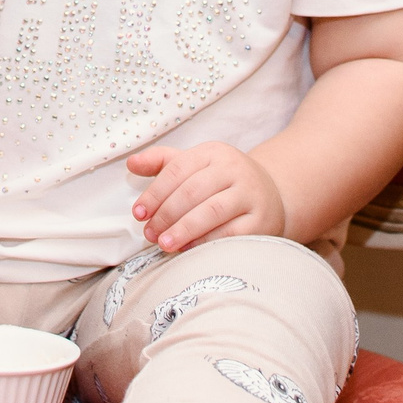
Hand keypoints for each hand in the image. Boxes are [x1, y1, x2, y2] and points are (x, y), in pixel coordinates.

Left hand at [126, 141, 286, 251]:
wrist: (270, 195)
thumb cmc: (222, 181)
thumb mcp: (195, 165)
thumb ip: (162, 163)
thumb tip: (131, 163)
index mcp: (214, 152)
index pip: (178, 169)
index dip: (155, 193)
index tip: (138, 213)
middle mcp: (234, 169)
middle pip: (192, 191)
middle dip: (166, 214)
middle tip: (149, 234)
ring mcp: (250, 195)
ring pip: (211, 211)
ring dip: (183, 230)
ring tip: (164, 244)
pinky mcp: (261, 221)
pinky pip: (230, 233)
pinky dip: (206, 242)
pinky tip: (189, 249)